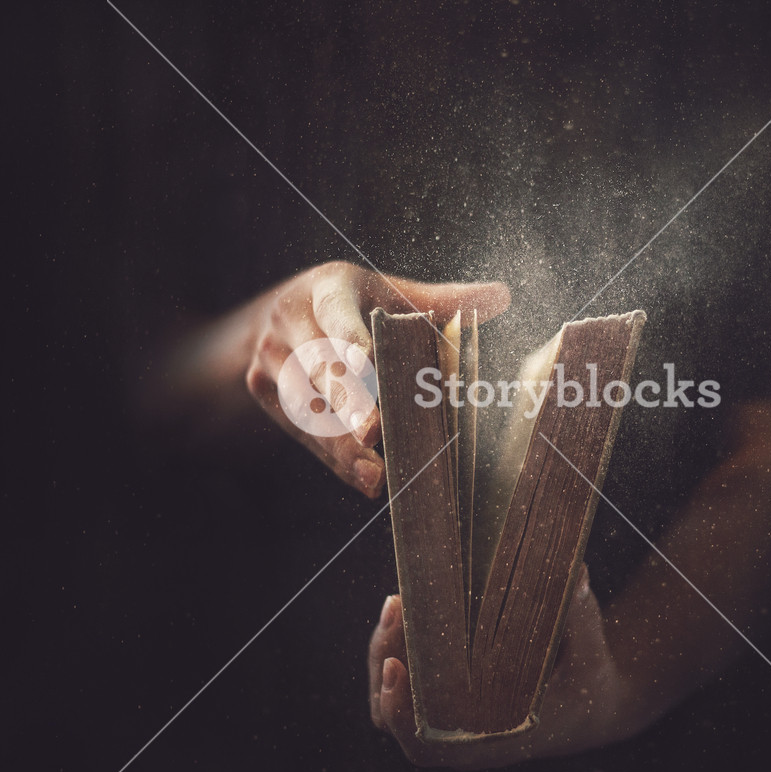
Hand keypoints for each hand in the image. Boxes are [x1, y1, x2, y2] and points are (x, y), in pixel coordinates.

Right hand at [235, 261, 508, 497]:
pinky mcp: (264, 391)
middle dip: (346, 401)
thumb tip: (502, 296)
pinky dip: (334, 456)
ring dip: (341, 443)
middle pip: (318, 365)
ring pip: (306, 406)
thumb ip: (440, 300)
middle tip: (374, 430)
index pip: (335, 312)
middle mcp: (290, 321)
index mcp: (325, 289)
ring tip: (374, 472)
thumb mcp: (387, 292)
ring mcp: (272, 358)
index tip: (366, 361)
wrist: (279, 316)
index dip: (349, 337)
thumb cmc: (352, 305)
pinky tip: (364, 478)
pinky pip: (301, 429)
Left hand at [368, 566, 632, 768]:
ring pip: (394, 696)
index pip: (429, 745)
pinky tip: (405, 605)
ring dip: (387, 649)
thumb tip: (576, 572)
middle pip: (399, 715)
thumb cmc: (588, 679)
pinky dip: (399, 646)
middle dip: (386, 658)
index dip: (402, 714)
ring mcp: (452, 717)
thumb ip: (579, 616)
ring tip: (397, 601)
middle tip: (397, 607)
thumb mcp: (590, 652)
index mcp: (496, 738)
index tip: (395, 668)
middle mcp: (467, 736)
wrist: (594, 704)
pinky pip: (407, 679)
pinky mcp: (447, 694)